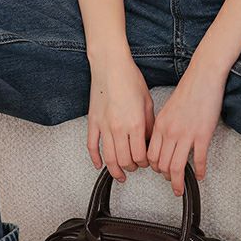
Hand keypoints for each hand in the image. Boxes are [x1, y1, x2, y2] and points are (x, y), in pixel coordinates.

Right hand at [87, 54, 154, 183]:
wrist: (110, 66)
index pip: (140, 156)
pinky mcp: (93, 122)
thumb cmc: (129, 78)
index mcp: (135, 123)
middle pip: (125, 161)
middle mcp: (119, 128)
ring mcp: (104, 126)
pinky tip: (99, 165)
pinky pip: (92, 146)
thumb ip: (149, 123)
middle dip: (132, 167)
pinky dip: (95, 159)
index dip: (145, 163)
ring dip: (115, 170)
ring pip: (108, 158)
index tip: (146, 162)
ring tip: (120, 174)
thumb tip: (149, 140)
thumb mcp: (147, 101)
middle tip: (135, 166)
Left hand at [147, 59, 225, 195]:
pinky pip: (199, 160)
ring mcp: (186, 134)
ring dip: (178, 181)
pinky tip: (200, 175)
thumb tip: (163, 142)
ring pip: (176, 167)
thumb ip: (164, 126)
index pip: (150, 155)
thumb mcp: (168, 109)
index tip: (159, 171)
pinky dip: (199, 171)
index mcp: (160, 124)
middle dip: (166, 177)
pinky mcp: (202, 135)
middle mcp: (170, 131)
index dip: (154, 167)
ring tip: (180, 186)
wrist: (203, 77)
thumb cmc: (188, 90)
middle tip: (171, 181)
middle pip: (162, 164)